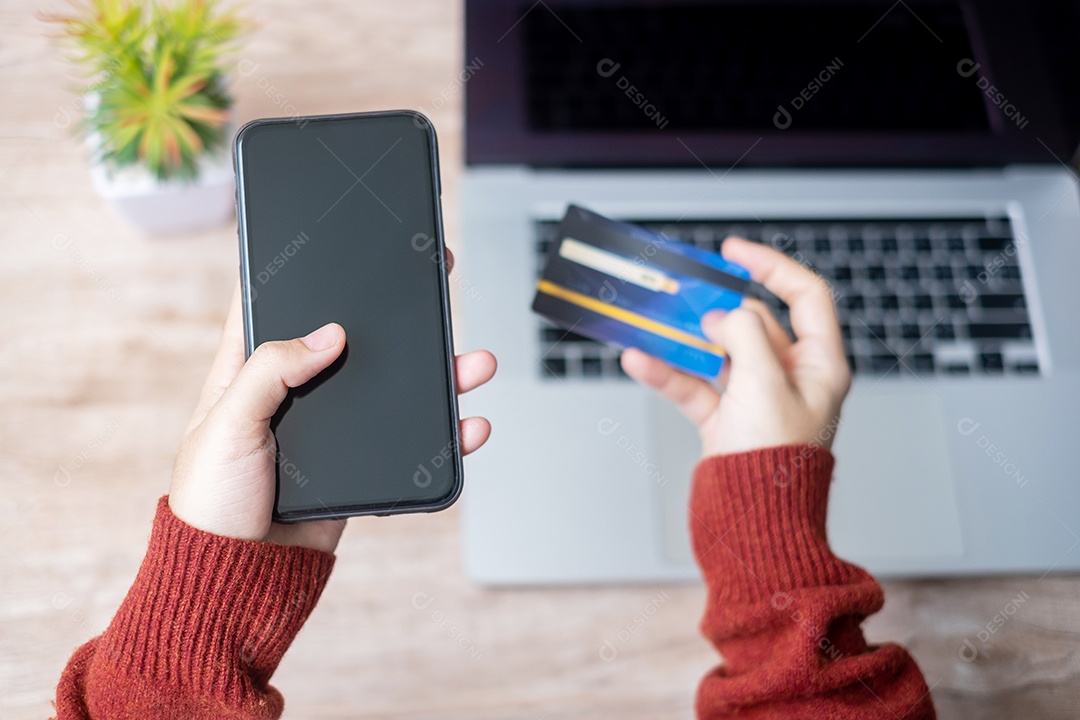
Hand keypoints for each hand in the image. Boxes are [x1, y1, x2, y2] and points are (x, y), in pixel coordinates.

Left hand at [169, 253, 496, 552]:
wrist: (242, 579)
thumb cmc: (213, 502)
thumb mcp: (228, 425)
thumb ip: (271, 372)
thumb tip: (329, 334)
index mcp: (251, 369)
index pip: (282, 303)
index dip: (312, 268)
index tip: (348, 239)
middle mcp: (297, 391)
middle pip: (357, 339)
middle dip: (399, 314)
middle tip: (433, 284)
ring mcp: (334, 426)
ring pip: (394, 387)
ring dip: (439, 373)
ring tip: (475, 363)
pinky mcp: (360, 463)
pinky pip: (409, 439)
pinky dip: (444, 432)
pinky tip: (468, 424)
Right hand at [620, 237, 849, 458]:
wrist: (754, 523)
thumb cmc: (776, 461)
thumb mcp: (765, 384)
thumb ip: (744, 335)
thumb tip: (724, 316)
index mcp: (821, 365)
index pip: (805, 296)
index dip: (771, 267)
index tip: (734, 253)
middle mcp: (791, 379)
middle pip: (754, 323)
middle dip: (718, 308)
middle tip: (687, 293)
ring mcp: (757, 399)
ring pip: (719, 353)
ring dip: (686, 339)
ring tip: (657, 322)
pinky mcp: (726, 421)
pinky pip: (695, 386)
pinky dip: (669, 373)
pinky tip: (641, 360)